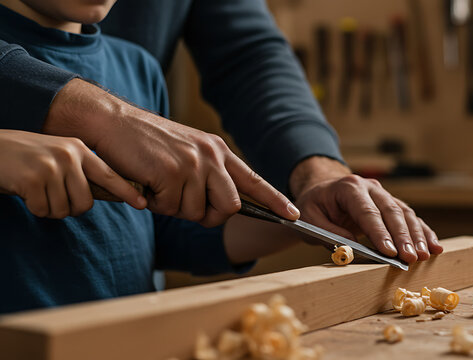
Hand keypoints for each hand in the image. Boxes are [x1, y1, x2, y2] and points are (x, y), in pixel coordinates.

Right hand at [0, 130, 145, 217]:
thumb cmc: (26, 159)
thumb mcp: (59, 158)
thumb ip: (82, 174)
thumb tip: (112, 194)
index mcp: (79, 149)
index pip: (109, 174)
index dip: (126, 191)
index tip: (143, 204)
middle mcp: (69, 155)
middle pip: (85, 203)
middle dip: (69, 208)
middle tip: (52, 196)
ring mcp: (51, 166)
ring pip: (64, 209)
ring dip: (49, 208)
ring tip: (37, 190)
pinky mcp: (34, 178)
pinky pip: (43, 210)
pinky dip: (34, 208)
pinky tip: (25, 191)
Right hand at [44, 79, 298, 226]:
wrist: (112, 122)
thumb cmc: (148, 144)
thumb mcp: (188, 153)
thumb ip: (209, 177)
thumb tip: (221, 211)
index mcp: (218, 151)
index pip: (253, 180)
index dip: (274, 200)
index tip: (292, 215)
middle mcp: (211, 156)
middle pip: (229, 207)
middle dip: (209, 215)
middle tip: (184, 202)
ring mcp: (192, 163)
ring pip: (197, 212)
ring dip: (175, 207)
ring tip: (159, 183)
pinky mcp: (171, 172)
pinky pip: (170, 207)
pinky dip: (155, 203)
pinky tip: (147, 181)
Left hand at [291, 157, 442, 263]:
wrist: (322, 189)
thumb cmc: (314, 206)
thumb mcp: (309, 218)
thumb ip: (328, 232)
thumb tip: (351, 248)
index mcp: (349, 187)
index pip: (367, 211)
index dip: (379, 232)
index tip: (389, 252)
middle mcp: (370, 188)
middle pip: (391, 212)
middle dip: (403, 237)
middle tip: (411, 258)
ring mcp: (383, 194)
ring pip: (405, 214)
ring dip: (417, 236)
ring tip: (425, 256)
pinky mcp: (392, 204)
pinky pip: (411, 217)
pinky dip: (424, 232)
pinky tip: (434, 247)